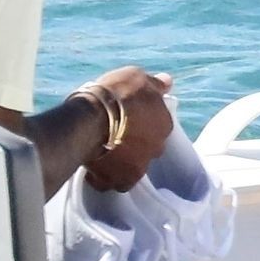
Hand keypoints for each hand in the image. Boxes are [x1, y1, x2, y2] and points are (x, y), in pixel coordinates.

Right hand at [82, 66, 173, 191]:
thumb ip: (154, 84)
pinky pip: (111, 182)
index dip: (142, 120)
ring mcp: (139, 167)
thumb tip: (167, 82)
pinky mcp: (119, 181)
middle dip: (134, 143)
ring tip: (102, 153)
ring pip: (131, 169)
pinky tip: (92, 167)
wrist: (92, 118)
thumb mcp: (137, 77)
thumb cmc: (116, 93)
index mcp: (164, 123)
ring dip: (120, 163)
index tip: (127, 117)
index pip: (158, 125)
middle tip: (114, 134)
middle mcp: (157, 148)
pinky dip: (103, 177)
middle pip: (147, 148)